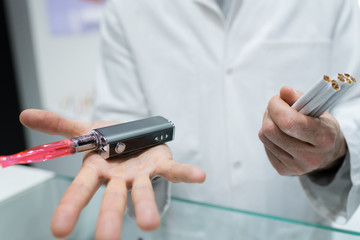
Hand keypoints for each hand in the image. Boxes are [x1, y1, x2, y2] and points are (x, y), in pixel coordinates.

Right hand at [20, 109, 205, 238]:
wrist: (133, 136)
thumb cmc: (108, 140)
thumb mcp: (82, 130)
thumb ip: (57, 125)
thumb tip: (24, 115)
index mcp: (96, 170)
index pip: (80, 192)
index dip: (69, 208)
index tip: (59, 230)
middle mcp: (118, 178)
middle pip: (112, 200)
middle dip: (109, 218)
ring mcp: (141, 175)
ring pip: (142, 193)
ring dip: (146, 207)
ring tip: (150, 225)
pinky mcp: (161, 165)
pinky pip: (174, 171)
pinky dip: (186, 174)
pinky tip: (199, 177)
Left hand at [258, 86, 346, 175]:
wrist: (327, 152)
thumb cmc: (320, 125)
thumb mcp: (318, 108)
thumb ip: (300, 98)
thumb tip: (283, 91)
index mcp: (323, 138)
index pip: (289, 122)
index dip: (277, 107)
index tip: (277, 99)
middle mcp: (310, 157)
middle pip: (271, 130)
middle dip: (269, 113)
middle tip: (275, 107)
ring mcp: (296, 166)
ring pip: (264, 137)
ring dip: (267, 123)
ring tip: (278, 119)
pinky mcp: (283, 170)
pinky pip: (265, 146)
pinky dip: (269, 136)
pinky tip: (280, 134)